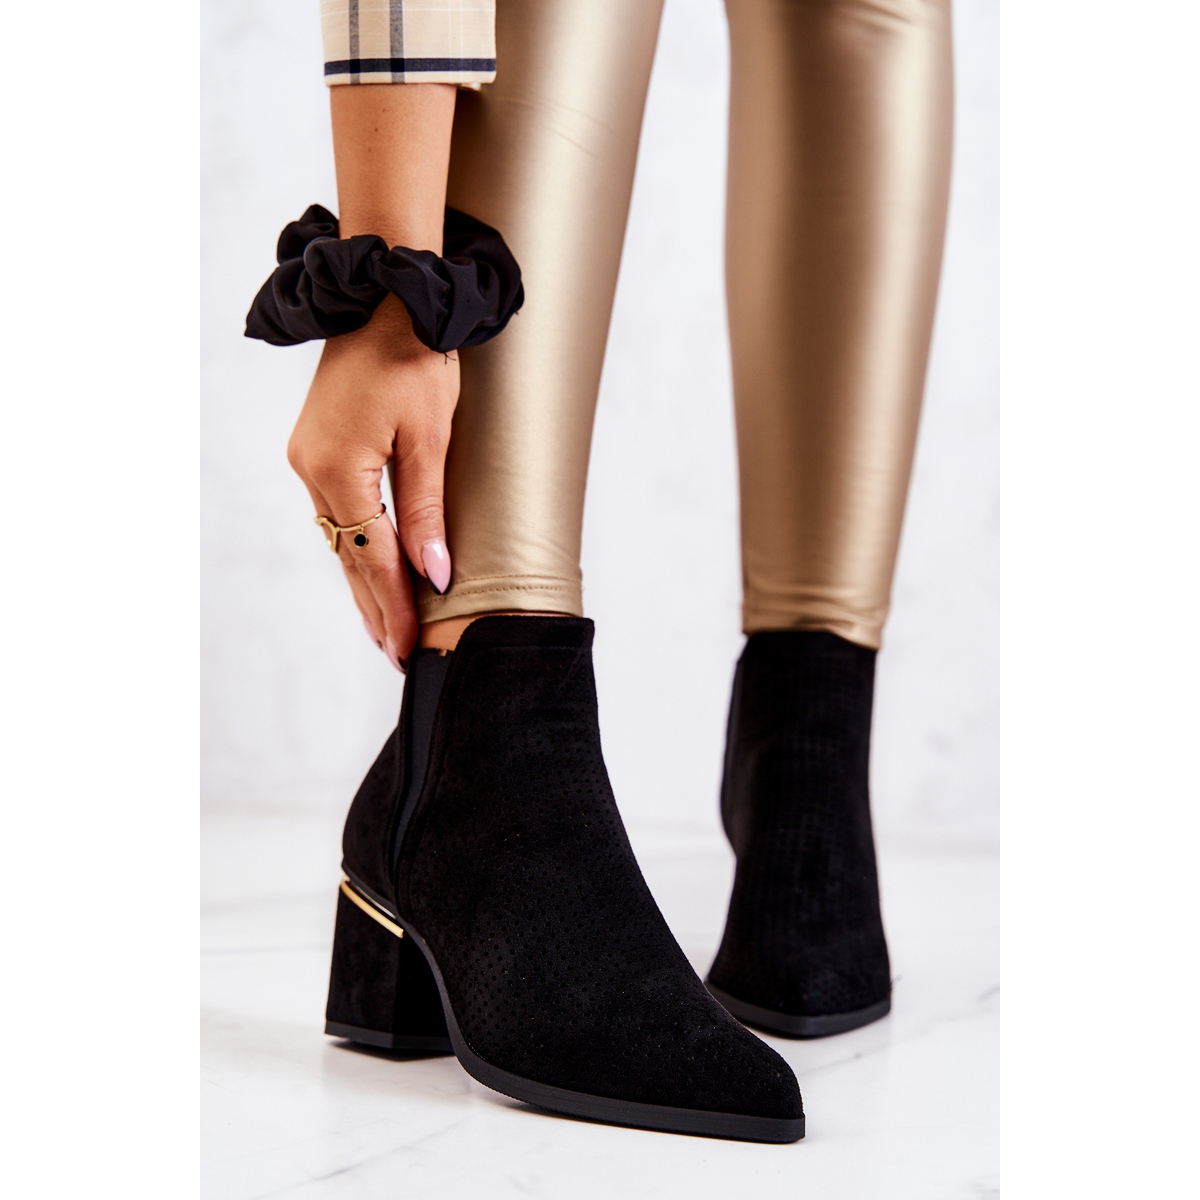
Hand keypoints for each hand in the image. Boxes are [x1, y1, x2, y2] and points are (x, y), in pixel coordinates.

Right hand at [288, 296, 458, 668]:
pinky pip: (337, 513)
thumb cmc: (416, 360)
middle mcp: (312, 470)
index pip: (372, 557)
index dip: (394, 605)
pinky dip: (357, 547)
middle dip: (376, 607)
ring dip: (365, 582)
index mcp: (338, 469)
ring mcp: (308, 459)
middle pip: (349, 556)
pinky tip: (370, 570)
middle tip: (397, 654)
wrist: (385, 299)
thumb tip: (433, 574)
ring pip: (341, 538)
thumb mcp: (430, 439)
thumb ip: (426, 512)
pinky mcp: (315, 449)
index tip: (408, 647)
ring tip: (385, 628)